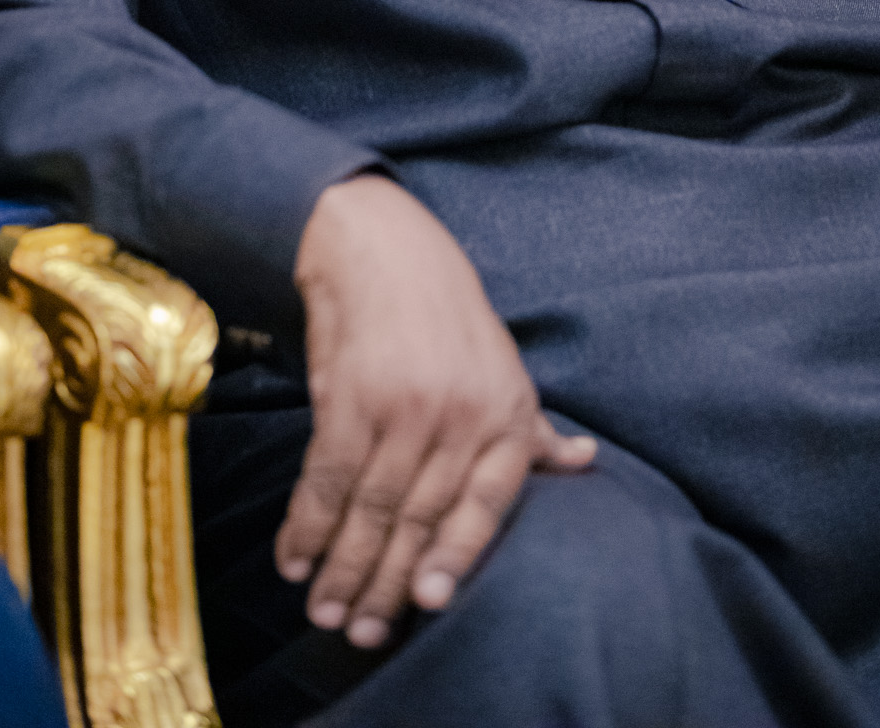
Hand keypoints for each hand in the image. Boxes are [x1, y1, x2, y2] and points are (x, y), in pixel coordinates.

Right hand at [274, 174, 594, 647]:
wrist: (384, 249)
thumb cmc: (448, 315)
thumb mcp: (503, 367)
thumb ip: (533, 428)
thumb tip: (585, 460)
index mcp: (506, 410)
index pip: (487, 504)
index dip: (457, 558)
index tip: (429, 603)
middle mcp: (461, 412)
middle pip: (422, 518)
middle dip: (385, 583)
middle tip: (359, 631)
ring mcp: (405, 405)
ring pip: (372, 507)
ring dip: (341, 567)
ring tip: (322, 610)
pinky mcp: (350, 396)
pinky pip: (326, 478)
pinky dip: (306, 524)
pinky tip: (294, 557)